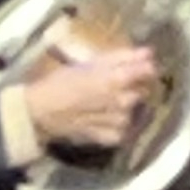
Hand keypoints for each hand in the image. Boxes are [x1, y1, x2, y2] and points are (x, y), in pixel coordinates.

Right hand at [25, 40, 161, 152]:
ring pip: (133, 112)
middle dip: (133, 87)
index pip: (148, 71)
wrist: (40, 112)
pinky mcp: (109, 138)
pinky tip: (103, 120)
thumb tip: (148, 52)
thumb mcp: (89, 63)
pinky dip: (116, 126)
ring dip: (124, 107)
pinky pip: (123, 131)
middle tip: (112, 85)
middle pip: (142, 92)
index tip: (140, 67)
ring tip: (104, 103)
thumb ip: (121, 57)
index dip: (146, 68)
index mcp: (116, 79)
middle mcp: (121, 101)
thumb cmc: (61, 81)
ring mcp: (117, 122)